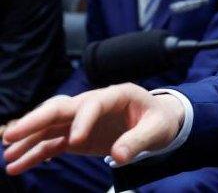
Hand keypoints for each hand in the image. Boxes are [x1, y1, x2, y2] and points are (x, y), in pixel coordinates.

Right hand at [2, 84, 184, 174]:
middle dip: (36, 120)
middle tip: (13, 134)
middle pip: (60, 108)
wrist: (157, 121)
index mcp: (117, 95)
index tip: (75, 141)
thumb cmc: (159, 120)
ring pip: (50, 126)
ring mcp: (82, 120)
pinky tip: (18, 165)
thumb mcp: (157, 130)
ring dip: (28, 140)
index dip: (82, 120)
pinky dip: (35, 154)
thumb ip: (139, 141)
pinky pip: (52, 143)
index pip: (93, 103)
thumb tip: (119, 156)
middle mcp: (93, 104)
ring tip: (8, 156)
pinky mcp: (77, 136)